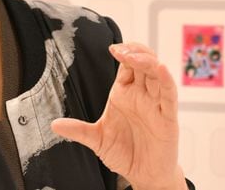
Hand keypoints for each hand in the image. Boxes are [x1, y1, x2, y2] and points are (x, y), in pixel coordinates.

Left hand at [51, 43, 185, 189]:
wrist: (143, 175)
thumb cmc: (124, 153)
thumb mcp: (97, 140)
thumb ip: (78, 130)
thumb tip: (54, 124)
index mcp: (125, 93)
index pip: (127, 64)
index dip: (123, 52)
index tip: (112, 49)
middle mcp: (142, 94)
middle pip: (143, 62)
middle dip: (135, 51)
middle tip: (122, 50)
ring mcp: (156, 103)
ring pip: (157, 73)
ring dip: (148, 61)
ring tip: (134, 57)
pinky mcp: (168, 116)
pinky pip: (170, 93)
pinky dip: (167, 79)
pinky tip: (160, 68)